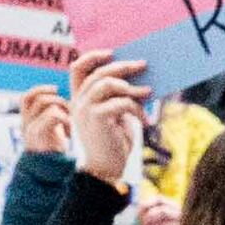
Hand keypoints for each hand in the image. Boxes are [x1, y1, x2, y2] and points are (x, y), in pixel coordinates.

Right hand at [15, 84, 72, 157]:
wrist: (48, 177)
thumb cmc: (54, 155)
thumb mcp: (51, 132)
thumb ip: (50, 117)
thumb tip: (59, 100)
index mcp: (27, 122)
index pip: (27, 97)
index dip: (40, 90)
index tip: (56, 93)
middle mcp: (26, 124)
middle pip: (35, 97)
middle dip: (55, 99)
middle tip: (67, 112)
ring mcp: (31, 129)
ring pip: (45, 102)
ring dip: (62, 108)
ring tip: (69, 123)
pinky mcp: (40, 135)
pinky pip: (53, 114)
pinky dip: (65, 119)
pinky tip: (69, 134)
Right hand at [67, 51, 145, 184]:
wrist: (106, 171)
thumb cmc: (114, 143)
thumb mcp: (115, 115)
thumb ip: (118, 96)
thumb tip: (137, 75)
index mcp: (79, 99)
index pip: (78, 68)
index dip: (93, 56)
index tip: (113, 53)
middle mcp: (78, 102)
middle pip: (99, 72)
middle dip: (123, 66)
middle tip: (143, 65)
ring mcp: (84, 110)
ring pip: (108, 83)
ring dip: (131, 87)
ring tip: (147, 93)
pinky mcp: (97, 118)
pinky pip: (120, 102)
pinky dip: (136, 108)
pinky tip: (145, 120)